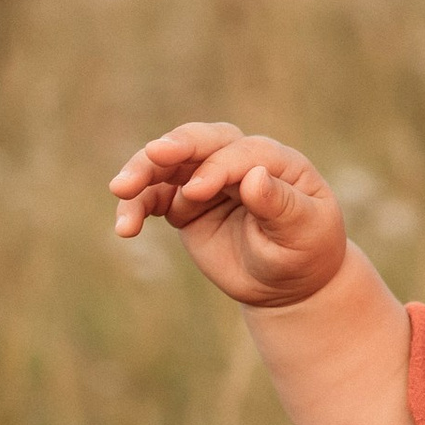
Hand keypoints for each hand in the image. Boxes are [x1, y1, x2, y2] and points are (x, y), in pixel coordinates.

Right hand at [107, 122, 347, 310]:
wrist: (287, 283)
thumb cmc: (304, 252)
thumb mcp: (303, 231)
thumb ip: (280, 205)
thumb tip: (254, 177)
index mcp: (275, 161)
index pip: (241, 153)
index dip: (218, 167)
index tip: (197, 191)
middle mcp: (238, 161)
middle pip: (201, 141)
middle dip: (176, 146)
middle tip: (152, 155)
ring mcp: (207, 179)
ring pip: (169, 164)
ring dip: (143, 172)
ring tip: (121, 191)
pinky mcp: (184, 203)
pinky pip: (153, 197)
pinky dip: (136, 207)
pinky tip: (125, 227)